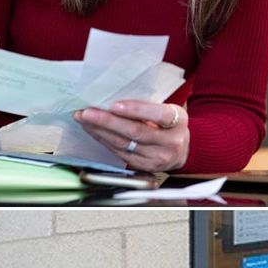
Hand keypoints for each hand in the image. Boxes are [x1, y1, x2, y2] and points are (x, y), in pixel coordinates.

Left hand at [74, 101, 189, 171]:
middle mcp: (169, 143)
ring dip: (100, 131)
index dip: (136, 110)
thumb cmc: (172, 125)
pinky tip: (94, 131)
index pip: (158, 115)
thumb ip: (150, 107)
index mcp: (178, 122)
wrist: (183, 150)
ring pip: (123, 144)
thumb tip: (115, 100)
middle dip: (107, 121)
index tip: (114, 105)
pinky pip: (119, 153)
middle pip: (135, 132)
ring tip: (84, 119)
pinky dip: (104, 141)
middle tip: (87, 112)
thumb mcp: (170, 110)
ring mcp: (156, 158)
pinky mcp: (144, 167)